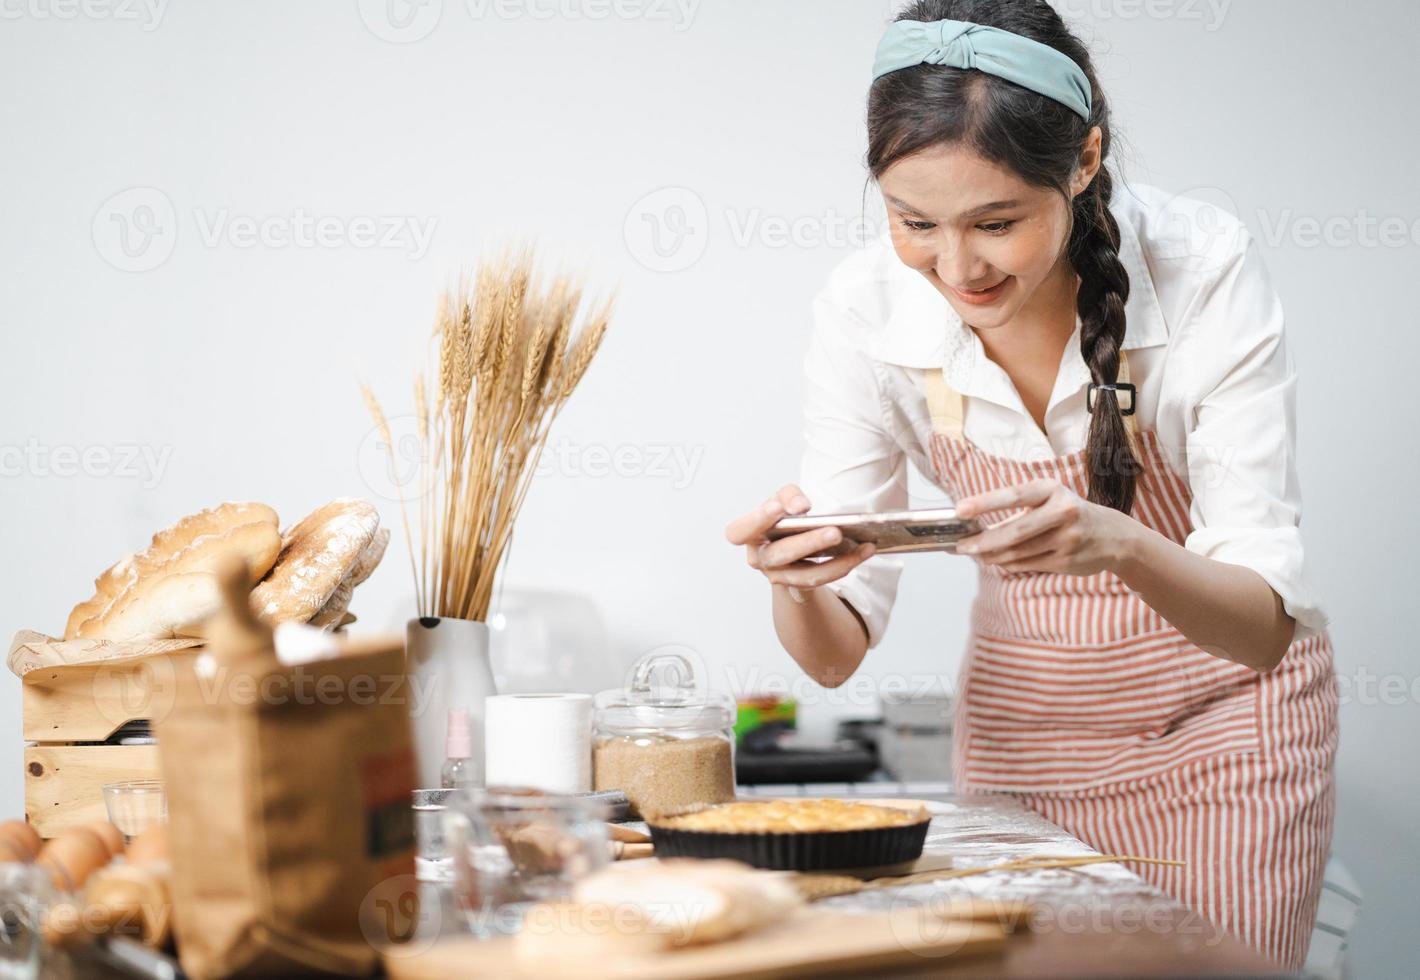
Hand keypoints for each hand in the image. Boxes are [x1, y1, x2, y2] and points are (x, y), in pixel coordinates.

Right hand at [724, 484, 875, 592]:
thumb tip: (801, 507)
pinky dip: (845, 565)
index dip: (755, 521)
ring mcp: (778, 576)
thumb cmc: (782, 517)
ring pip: (806, 574)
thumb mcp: (783, 500)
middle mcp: (759, 559)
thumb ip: (789, 496)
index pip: (737, 532)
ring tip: (863, 546)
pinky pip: (822, 579)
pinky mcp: (799, 585)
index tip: (777, 508)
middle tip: (836, 531)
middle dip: (809, 543)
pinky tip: (865, 551)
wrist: (789, 544)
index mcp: (748, 535)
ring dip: (836, 562)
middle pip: (780, 555)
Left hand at [953, 478, 1138, 575]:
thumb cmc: (1070, 513)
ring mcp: (1066, 540)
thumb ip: (1020, 511)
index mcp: (1053, 490)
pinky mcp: (1066, 562)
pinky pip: (1026, 564)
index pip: (1014, 495)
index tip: (960, 509)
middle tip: (961, 546)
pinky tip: (996, 560)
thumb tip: (980, 528)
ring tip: (975, 553)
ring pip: (1017, 552)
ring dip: (991, 555)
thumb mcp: (1051, 500)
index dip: (985, 502)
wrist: (1116, 537)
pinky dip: (1007, 563)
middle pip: (1013, 532)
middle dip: (982, 541)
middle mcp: (1063, 512)